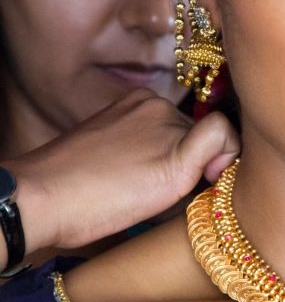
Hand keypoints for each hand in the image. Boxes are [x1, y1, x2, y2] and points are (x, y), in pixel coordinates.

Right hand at [1, 90, 239, 260]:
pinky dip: (226, 159)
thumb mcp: (113, 157)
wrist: (41, 196)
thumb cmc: (70, 189)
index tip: (173, 179)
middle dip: (193, 168)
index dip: (188, 154)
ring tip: (165, 199)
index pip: (184, 126)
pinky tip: (205, 181)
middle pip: (200, 138)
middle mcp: (156, 106)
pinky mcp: (175, 153)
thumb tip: (194, 172)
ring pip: (213, 145)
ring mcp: (166, 125)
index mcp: (138, 103)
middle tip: (162, 197)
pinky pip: (222, 138)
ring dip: (200, 176)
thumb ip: (148, 154)